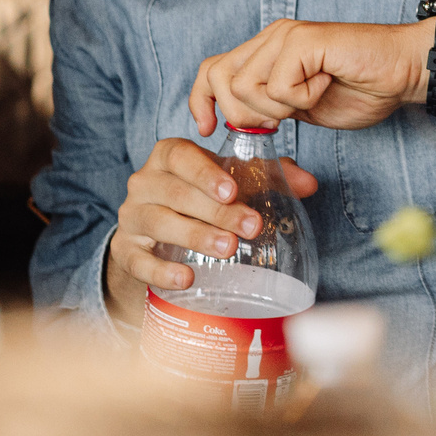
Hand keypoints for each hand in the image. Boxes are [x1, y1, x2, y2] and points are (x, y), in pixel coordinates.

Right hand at [104, 137, 320, 321]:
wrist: (155, 234)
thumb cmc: (201, 198)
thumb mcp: (232, 182)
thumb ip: (272, 176)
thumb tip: (310, 183)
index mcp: (169, 157)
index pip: (181, 157)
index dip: (205, 173)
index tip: (233, 191)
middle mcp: (144, 182)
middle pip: (176, 193)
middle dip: (216, 212)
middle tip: (250, 227)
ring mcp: (131, 217)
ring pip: (158, 223)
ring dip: (195, 236)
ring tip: (228, 248)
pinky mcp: (124, 250)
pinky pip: (138, 260)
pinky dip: (161, 270)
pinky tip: (187, 278)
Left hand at [187, 18, 435, 134]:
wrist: (405, 70)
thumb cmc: (363, 88)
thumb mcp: (301, 106)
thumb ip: (269, 107)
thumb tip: (235, 122)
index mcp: (267, 50)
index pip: (210, 70)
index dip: (201, 101)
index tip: (207, 129)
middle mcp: (272, 36)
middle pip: (220, 80)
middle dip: (244, 114)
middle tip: (282, 119)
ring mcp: (286, 35)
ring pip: (245, 87)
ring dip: (277, 108)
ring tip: (311, 96)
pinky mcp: (304, 41)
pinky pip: (278, 87)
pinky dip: (302, 98)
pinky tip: (326, 84)